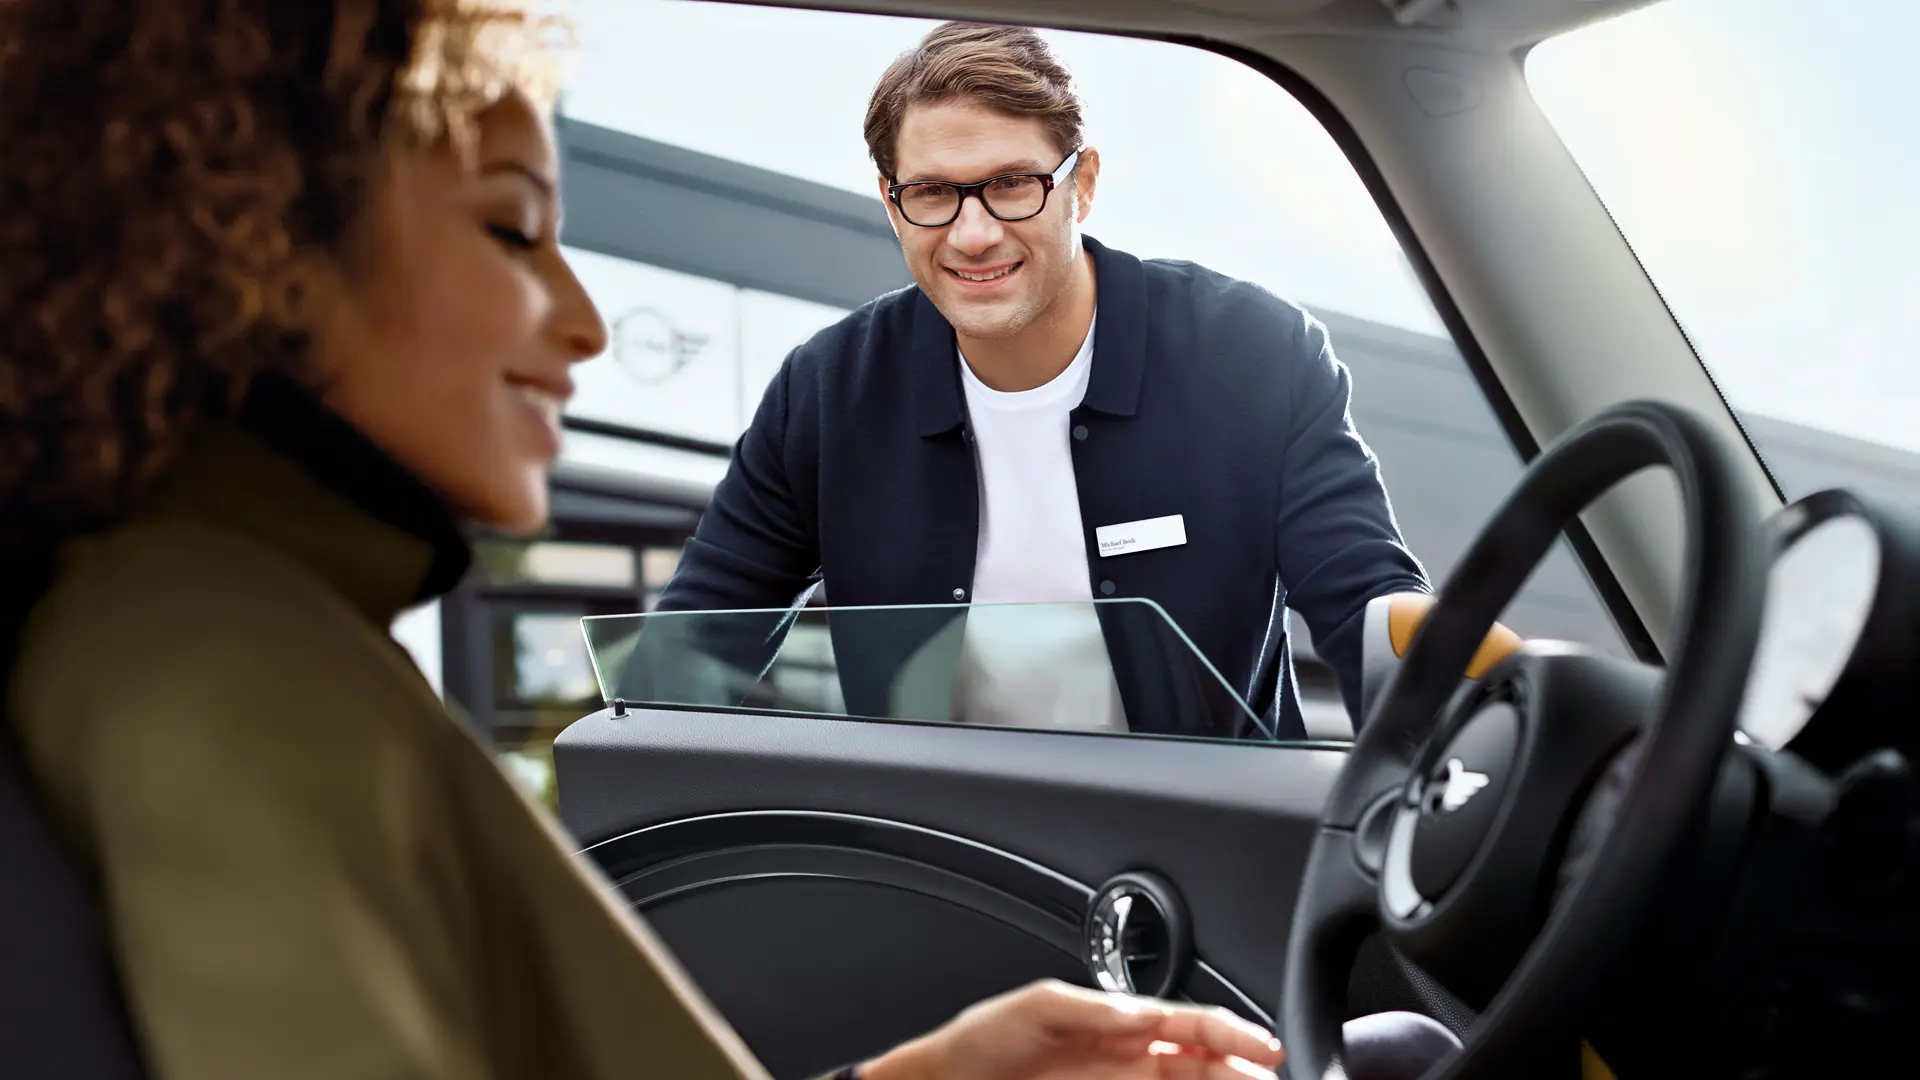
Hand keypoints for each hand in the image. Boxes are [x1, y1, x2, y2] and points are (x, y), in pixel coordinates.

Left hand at [857, 979, 1283, 1079]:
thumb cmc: (983, 1040)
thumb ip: (1093, 1006)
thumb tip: (1143, 1012)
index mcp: (1118, 1020)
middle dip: (1244, 1069)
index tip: (1265, 1050)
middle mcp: (1129, 1056)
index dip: (1233, 1034)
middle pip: (1205, 1061)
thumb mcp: (1036, 1007)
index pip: (1191, 1024)